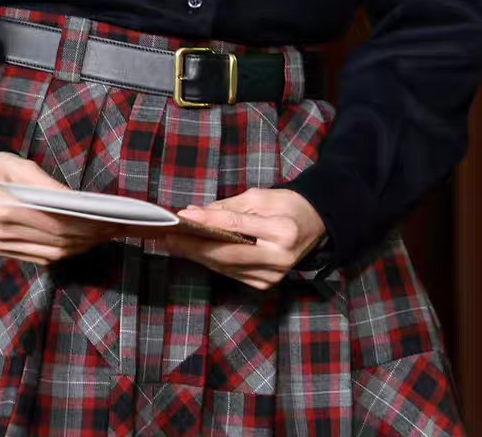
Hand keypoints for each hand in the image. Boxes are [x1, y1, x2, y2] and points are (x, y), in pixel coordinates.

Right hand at [0, 151, 122, 266]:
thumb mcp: (21, 166)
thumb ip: (50, 186)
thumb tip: (81, 202)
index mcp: (4, 210)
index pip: (56, 224)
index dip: (87, 225)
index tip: (112, 220)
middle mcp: (1, 234)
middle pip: (57, 242)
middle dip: (91, 237)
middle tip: (118, 228)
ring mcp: (0, 246)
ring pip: (51, 254)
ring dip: (81, 247)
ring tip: (107, 235)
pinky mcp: (1, 251)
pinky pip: (40, 257)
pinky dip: (64, 251)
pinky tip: (84, 241)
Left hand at [153, 188, 326, 289]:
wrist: (314, 227)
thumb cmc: (287, 206)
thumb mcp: (261, 197)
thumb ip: (227, 208)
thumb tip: (194, 214)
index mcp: (282, 230)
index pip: (237, 226)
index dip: (208, 222)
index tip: (183, 217)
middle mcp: (278, 258)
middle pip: (227, 253)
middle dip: (193, 245)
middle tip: (167, 236)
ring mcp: (272, 276)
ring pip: (225, 266)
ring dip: (197, 254)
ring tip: (173, 243)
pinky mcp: (264, 284)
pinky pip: (231, 273)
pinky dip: (211, 262)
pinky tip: (193, 252)